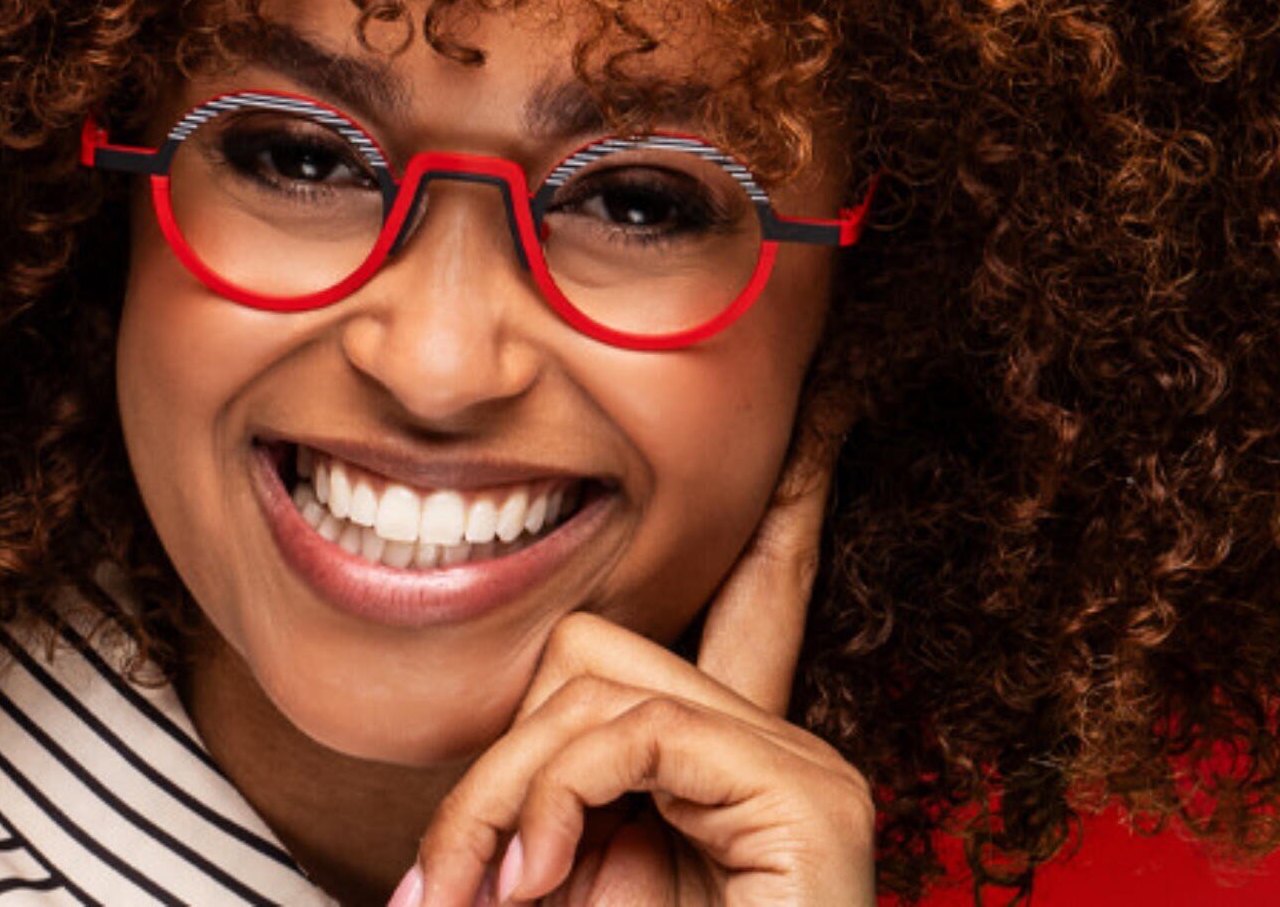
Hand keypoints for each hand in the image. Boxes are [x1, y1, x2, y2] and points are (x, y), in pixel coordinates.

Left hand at [401, 445, 875, 905]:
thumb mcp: (565, 874)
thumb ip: (552, 794)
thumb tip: (498, 776)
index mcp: (730, 759)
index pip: (751, 601)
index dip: (786, 512)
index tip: (828, 418)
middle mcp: (779, 744)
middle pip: (590, 650)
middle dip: (503, 758)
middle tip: (451, 880)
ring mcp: (800, 765)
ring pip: (592, 683)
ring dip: (508, 793)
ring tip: (487, 893)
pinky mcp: (805, 795)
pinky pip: (635, 730)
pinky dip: (556, 800)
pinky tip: (542, 878)